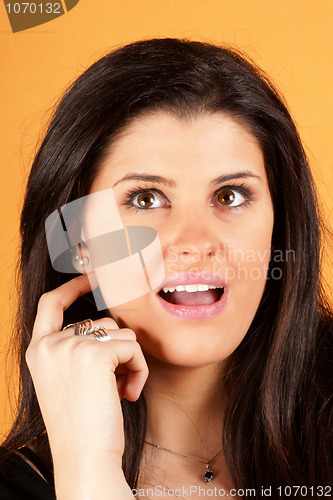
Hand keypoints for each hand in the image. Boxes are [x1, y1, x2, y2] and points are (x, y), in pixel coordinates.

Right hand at [25, 274, 147, 494]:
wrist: (84, 458)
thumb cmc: (82, 424)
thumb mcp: (68, 379)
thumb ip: (78, 349)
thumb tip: (113, 326)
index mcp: (38, 350)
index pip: (50, 304)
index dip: (71, 287)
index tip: (90, 277)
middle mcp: (50, 344)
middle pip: (102, 323)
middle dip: (117, 350)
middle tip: (115, 383)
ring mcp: (71, 346)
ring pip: (122, 334)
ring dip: (129, 362)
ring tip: (118, 391)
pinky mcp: (95, 353)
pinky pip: (133, 348)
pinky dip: (138, 370)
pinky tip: (127, 394)